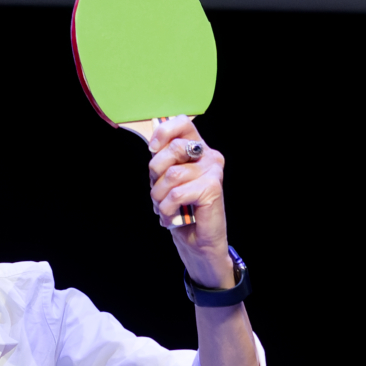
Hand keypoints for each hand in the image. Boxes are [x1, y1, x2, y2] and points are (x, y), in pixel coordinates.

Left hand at [130, 118, 228, 258]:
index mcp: (198, 149)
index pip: (182, 123)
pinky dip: (166, 208)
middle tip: (158, 191)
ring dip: (159, 196)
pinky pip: (177, 193)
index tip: (152, 148)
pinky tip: (170, 216)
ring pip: (172, 175)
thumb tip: (153, 142)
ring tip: (164, 207)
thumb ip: (164, 160)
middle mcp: (209, 156)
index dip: (163, 132)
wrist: (198, 242)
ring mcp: (213, 172)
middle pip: (174, 148)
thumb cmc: (181, 210)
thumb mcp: (167, 180)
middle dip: (156, 172)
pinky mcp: (212, 188)